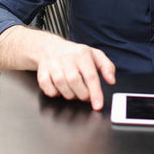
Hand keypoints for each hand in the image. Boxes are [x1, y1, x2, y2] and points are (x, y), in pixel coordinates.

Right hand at [0, 26, 115, 110]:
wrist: (49, 47)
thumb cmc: (75, 54)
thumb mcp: (94, 55)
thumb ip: (107, 66)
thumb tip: (111, 80)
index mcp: (82, 54)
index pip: (91, 76)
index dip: (95, 93)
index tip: (98, 105)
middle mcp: (67, 58)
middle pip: (75, 82)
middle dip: (82, 94)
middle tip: (85, 95)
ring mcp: (53, 65)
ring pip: (61, 86)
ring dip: (70, 95)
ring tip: (74, 91)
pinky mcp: (42, 73)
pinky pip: (48, 90)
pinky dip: (55, 93)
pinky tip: (60, 89)